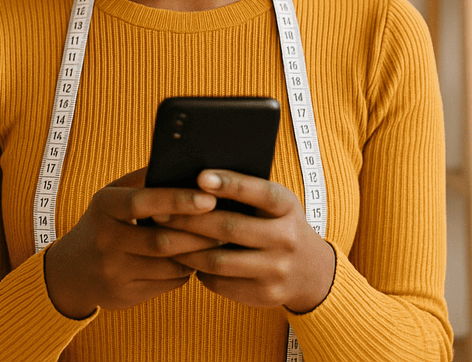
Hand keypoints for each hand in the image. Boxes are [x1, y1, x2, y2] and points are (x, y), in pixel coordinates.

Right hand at [43, 167, 222, 318]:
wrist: (72, 270)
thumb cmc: (104, 222)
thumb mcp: (113, 196)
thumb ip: (144, 180)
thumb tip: (185, 165)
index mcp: (104, 207)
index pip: (143, 202)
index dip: (177, 200)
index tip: (209, 198)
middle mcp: (106, 241)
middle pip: (162, 240)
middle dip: (199, 234)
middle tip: (227, 225)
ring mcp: (115, 271)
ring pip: (170, 265)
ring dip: (198, 254)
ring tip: (217, 241)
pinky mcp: (125, 295)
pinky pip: (168, 283)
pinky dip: (186, 270)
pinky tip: (195, 260)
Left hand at [163, 169, 335, 313]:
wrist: (311, 271)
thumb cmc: (279, 225)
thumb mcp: (275, 204)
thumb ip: (246, 191)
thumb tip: (195, 180)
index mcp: (287, 207)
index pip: (259, 192)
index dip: (229, 184)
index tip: (200, 177)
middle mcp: (286, 238)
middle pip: (229, 228)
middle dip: (190, 219)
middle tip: (160, 212)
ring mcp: (277, 270)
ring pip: (218, 260)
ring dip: (186, 249)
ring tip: (164, 237)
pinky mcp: (264, 295)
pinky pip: (220, 282)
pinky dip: (198, 270)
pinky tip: (184, 259)